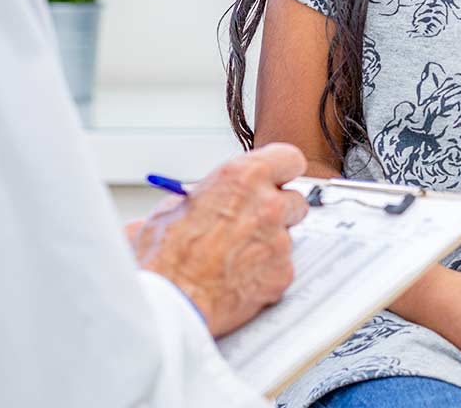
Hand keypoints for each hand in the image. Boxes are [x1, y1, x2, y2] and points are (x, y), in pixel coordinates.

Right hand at [130, 144, 310, 336]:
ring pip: (288, 236)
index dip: (283, 171)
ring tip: (236, 257)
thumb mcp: (172, 208)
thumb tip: (205, 199)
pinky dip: (266, 272)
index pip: (289, 159)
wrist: (171, 301)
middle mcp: (267, 205)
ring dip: (269, 243)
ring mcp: (279, 241)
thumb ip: (204, 196)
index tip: (278, 178)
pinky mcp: (282, 273)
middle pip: (295, 199)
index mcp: (242, 177)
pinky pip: (281, 267)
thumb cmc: (165, 257)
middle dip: (278, 210)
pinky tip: (239, 277)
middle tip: (253, 222)